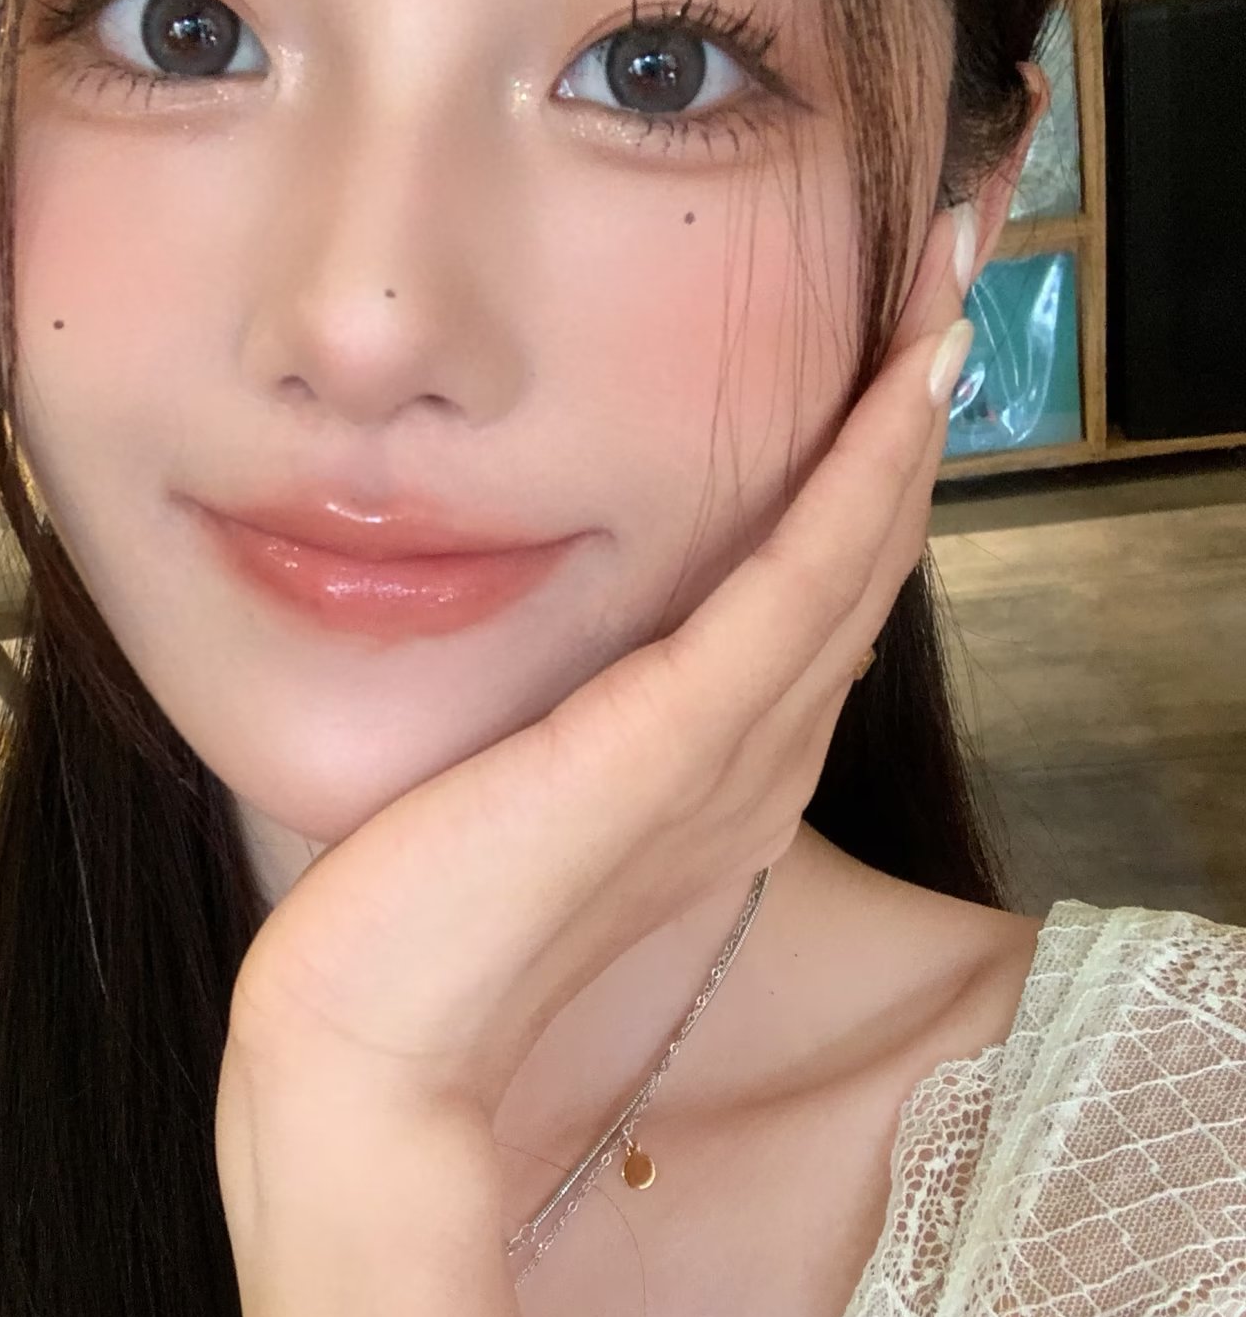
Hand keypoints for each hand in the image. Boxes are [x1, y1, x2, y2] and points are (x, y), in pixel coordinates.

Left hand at [224, 213, 975, 1121]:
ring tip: (944, 277)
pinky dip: (860, 477)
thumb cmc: (416, 925)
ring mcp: (734, 754)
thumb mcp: (509, 789)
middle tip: (941, 269)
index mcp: (717, 773)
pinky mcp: (684, 742)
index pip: (813, 593)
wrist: (373, 1047)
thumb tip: (548, 644)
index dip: (859, 471)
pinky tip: (899, 377)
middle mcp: (753, 760)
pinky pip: (802, 582)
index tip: (877, 345)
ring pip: (854, 551)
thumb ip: (562, 719)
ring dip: (906, 410)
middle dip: (904, 410)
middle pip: (858, 555)